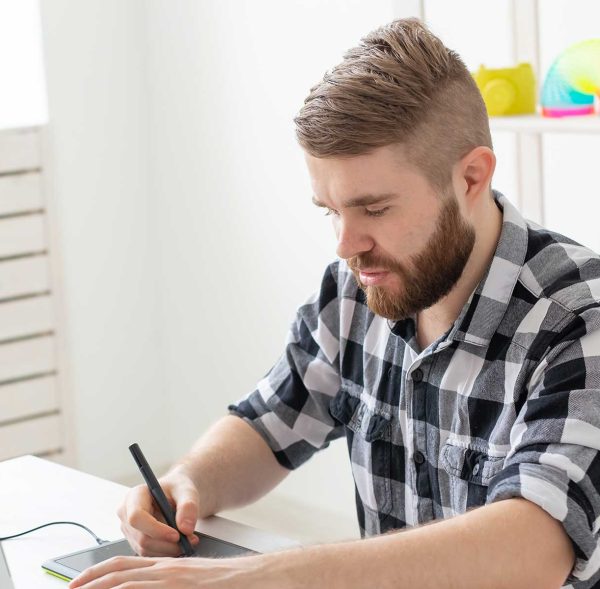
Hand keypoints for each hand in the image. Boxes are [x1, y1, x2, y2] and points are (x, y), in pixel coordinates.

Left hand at [67, 554, 274, 588]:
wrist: (252, 577)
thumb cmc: (225, 582)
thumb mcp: (191, 581)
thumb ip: (169, 582)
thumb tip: (141, 585)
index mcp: (167, 566)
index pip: (125, 565)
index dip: (98, 572)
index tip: (78, 583)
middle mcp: (166, 569)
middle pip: (119, 572)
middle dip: (89, 582)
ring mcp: (173, 579)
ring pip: (127, 582)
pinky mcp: (180, 585)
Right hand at [117, 469, 202, 556]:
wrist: (176, 495)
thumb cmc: (178, 489)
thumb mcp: (187, 491)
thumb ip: (188, 506)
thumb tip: (186, 529)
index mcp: (134, 496)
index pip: (137, 517)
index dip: (156, 530)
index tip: (177, 535)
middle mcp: (126, 514)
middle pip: (142, 538)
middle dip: (167, 544)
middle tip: (190, 541)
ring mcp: (129, 530)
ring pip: (145, 549)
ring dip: (169, 550)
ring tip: (189, 541)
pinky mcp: (135, 542)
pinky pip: (149, 554)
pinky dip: (166, 552)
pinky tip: (179, 544)